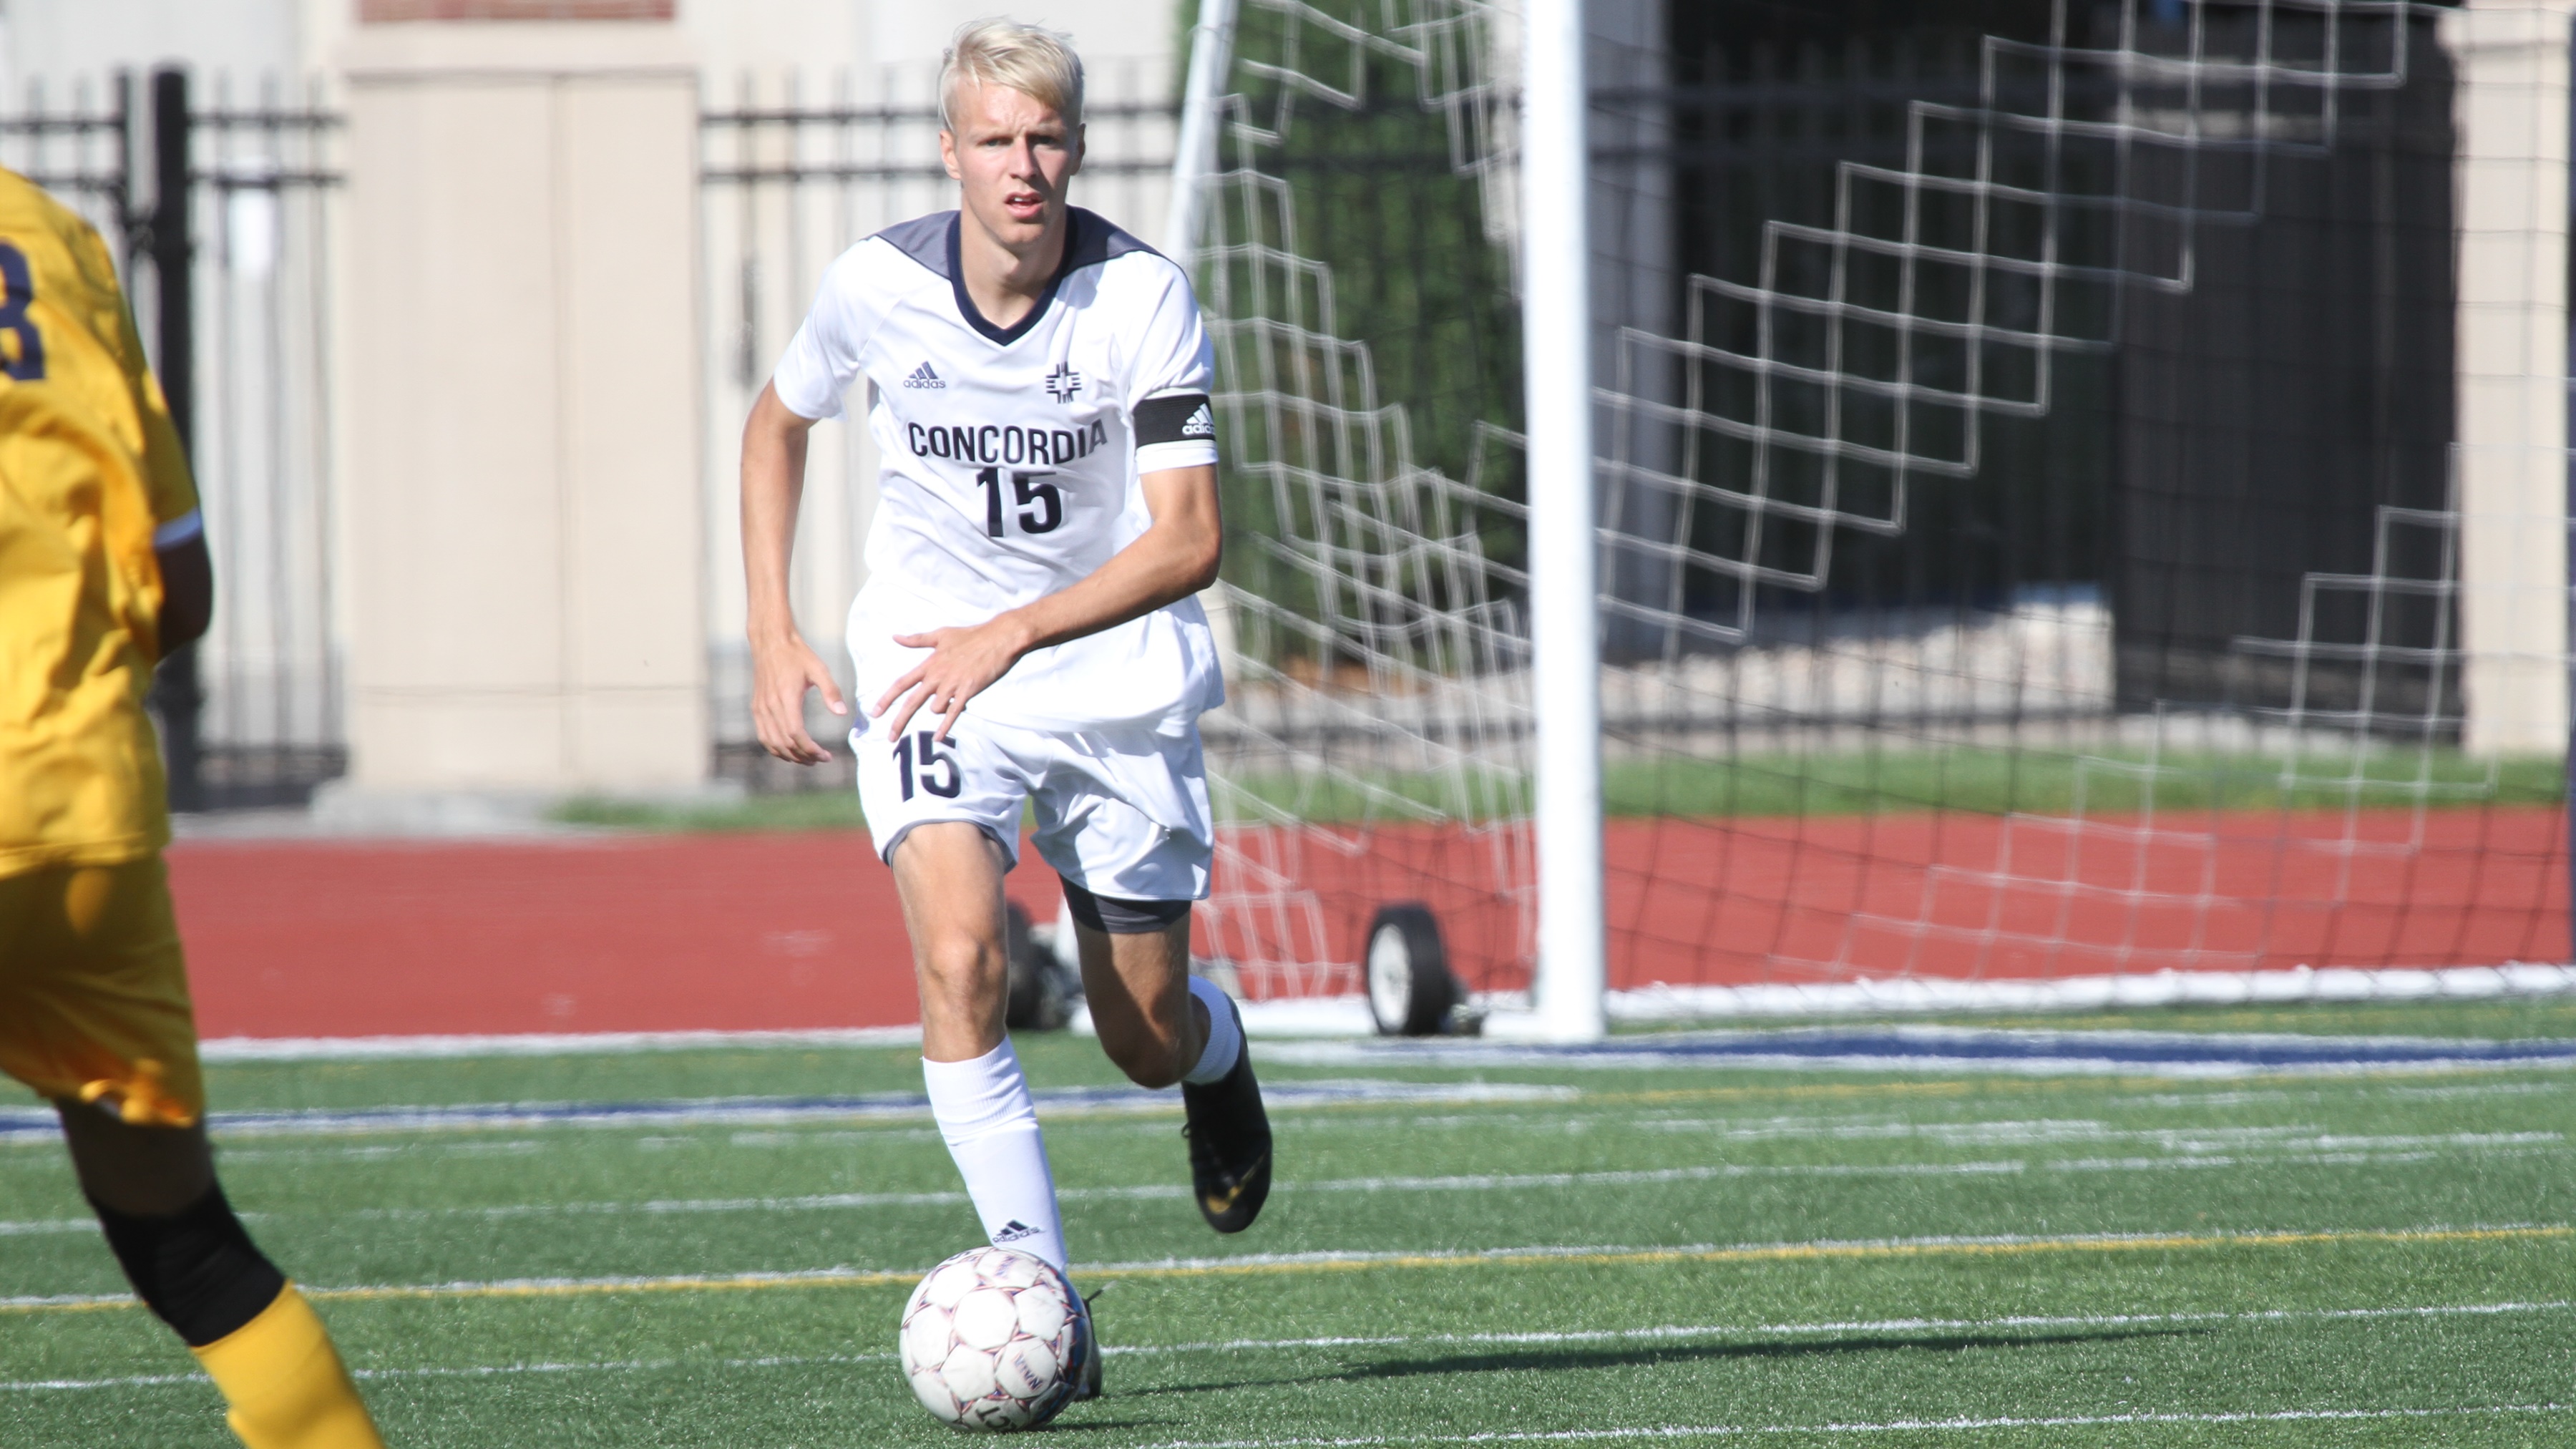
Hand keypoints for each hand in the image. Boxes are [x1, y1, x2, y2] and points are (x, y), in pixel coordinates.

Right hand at [750, 632, 847, 763]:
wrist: (771, 642)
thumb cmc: (797, 655)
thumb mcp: (819, 669)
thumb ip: (831, 691)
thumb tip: (842, 713)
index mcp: (786, 698)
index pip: (796, 734)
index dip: (811, 749)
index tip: (826, 756)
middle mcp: (770, 706)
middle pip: (785, 743)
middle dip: (804, 756)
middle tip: (821, 760)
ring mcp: (761, 708)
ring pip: (772, 743)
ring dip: (789, 756)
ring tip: (807, 759)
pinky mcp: (756, 708)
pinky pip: (763, 736)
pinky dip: (775, 748)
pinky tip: (789, 751)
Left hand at [875, 614, 1032, 741]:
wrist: (999, 638)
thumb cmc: (972, 635)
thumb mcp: (941, 635)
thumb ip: (917, 640)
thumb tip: (895, 637)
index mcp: (929, 663)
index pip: (902, 683)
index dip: (886, 699)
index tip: (874, 712)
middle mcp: (936, 676)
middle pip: (911, 702)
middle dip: (899, 722)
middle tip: (890, 738)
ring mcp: (952, 684)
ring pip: (935, 708)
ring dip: (940, 710)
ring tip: (956, 697)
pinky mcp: (968, 690)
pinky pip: (953, 713)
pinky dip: (945, 726)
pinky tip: (938, 738)